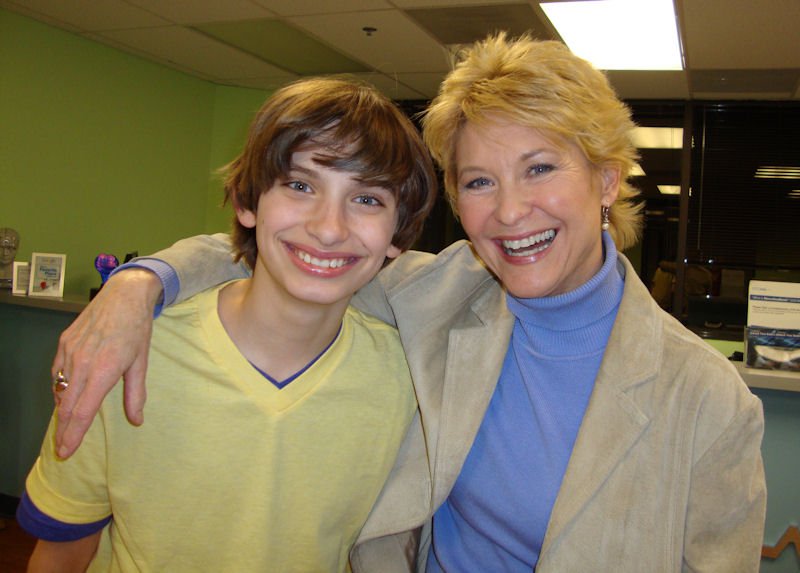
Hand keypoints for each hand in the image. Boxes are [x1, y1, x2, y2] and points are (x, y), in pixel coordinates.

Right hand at [52, 268, 161, 457]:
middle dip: (64, 430)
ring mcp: (69, 352)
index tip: (66, 451)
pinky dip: (59, 388)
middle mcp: (81, 363)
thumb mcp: (141, 362)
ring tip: (65, 426)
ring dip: (62, 410)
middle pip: (67, 406)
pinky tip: (65, 396)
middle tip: (62, 449)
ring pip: (60, 390)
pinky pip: (56, 373)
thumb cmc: (137, 329)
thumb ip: (136, 394)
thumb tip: (137, 420)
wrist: (124, 295)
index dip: (73, 434)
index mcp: (102, 371)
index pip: (83, 411)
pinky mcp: (63, 343)